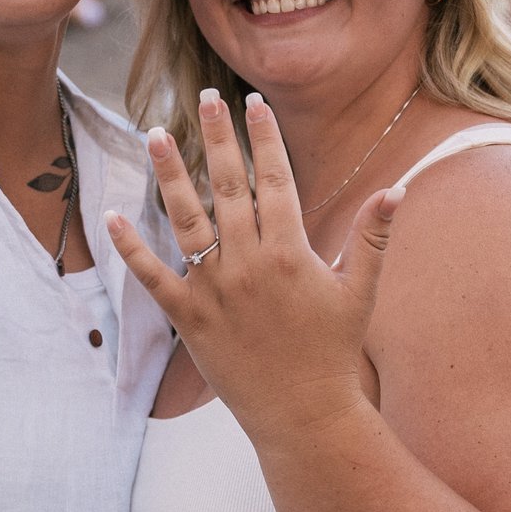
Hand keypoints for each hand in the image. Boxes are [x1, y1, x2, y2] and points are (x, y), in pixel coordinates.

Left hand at [108, 92, 397, 439]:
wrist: (303, 415)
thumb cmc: (334, 351)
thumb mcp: (360, 290)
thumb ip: (372, 236)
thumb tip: (397, 189)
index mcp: (291, 252)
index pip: (275, 179)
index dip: (263, 137)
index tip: (253, 101)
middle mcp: (249, 264)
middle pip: (229, 186)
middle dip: (217, 137)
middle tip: (205, 96)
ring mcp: (214, 290)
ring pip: (186, 219)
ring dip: (170, 173)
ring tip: (155, 133)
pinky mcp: (188, 318)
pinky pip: (153, 276)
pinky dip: (131, 246)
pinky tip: (113, 214)